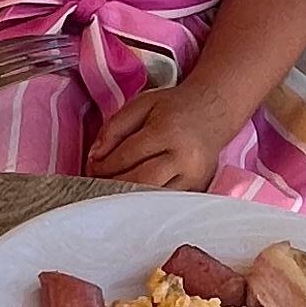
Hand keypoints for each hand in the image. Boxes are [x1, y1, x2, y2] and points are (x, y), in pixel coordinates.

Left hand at [86, 86, 224, 189]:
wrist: (214, 112)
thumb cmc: (174, 108)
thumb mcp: (141, 104)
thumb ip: (114, 127)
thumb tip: (94, 156)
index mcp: (167, 131)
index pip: (127, 155)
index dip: (104, 165)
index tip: (91, 168)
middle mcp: (183, 157)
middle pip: (139, 180)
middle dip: (113, 184)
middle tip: (97, 183)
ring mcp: (194, 176)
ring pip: (153, 195)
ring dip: (127, 196)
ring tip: (113, 190)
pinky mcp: (198, 188)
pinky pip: (166, 201)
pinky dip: (146, 200)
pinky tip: (134, 195)